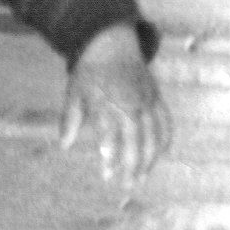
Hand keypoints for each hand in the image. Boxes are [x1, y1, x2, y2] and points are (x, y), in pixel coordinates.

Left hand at [60, 24, 172, 189]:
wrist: (111, 43)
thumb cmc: (89, 71)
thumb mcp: (74, 92)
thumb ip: (70, 119)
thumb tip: (63, 145)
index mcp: (106, 101)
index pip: (109, 133)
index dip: (109, 154)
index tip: (107, 173)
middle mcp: (129, 103)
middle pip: (135, 140)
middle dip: (132, 166)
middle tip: (126, 186)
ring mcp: (146, 101)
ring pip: (153, 136)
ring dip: (149, 160)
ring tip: (141, 178)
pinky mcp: (156, 98)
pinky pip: (166, 123)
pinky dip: (165, 141)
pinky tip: (160, 156)